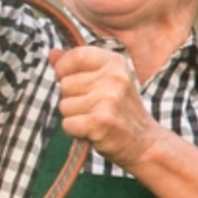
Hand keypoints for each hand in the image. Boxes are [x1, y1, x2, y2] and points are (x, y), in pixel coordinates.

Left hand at [48, 45, 164, 169]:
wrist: (145, 143)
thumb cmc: (120, 111)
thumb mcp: (105, 80)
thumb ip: (77, 65)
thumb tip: (52, 53)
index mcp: (115, 63)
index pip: (76, 56)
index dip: (64, 69)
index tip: (70, 80)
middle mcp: (114, 78)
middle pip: (65, 84)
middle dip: (71, 99)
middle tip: (95, 107)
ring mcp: (109, 100)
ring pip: (64, 105)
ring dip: (74, 116)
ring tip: (96, 118)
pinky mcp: (101, 122)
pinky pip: (67, 124)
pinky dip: (75, 131)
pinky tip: (93, 130)